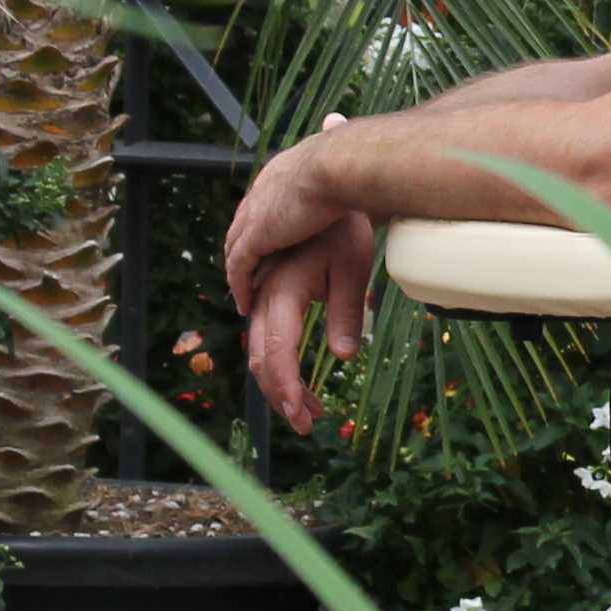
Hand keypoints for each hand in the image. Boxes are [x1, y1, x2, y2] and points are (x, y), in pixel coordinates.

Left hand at [219, 125, 350, 307]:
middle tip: (250, 273)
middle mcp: (261, 192)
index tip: (268, 244)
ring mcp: (255, 214)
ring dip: (239, 273)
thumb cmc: (350, 161)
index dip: (262, 225)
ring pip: (236, 249)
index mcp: (280, 173)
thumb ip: (333, 143)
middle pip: (243, 227)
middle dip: (244, 250)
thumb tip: (337, 118)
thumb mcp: (335, 152)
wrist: (337, 165)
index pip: (262, 203)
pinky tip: (244, 301)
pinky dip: (239, 285)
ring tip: (245, 294)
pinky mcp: (256, 236)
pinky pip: (239, 267)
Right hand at [239, 217, 377, 434]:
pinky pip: (262, 333)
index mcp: (283, 292)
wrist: (323, 187)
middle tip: (307, 424)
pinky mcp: (266, 290)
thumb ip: (346, 313)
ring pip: (258, 349)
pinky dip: (275, 360)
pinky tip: (296, 375)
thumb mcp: (352, 268)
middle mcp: (264, 295)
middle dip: (281, 396)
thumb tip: (345, 357)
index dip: (286, 389)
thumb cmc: (341, 229)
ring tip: (309, 407)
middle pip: (260, 358)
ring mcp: (261, 292)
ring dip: (279, 381)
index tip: (302, 418)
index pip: (276, 352)